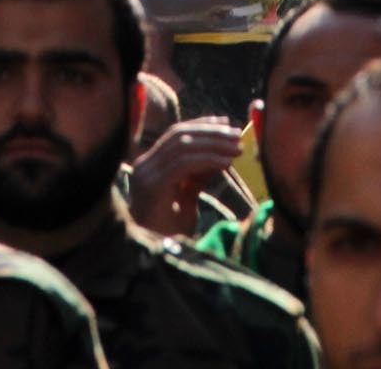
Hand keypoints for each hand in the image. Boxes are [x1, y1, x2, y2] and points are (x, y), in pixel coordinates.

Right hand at [127, 118, 244, 237]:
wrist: (152, 258)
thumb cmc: (168, 232)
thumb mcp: (185, 198)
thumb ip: (196, 176)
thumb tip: (218, 157)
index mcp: (149, 165)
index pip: (175, 134)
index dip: (201, 125)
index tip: (225, 123)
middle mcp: (144, 165)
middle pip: (179, 134)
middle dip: (210, 131)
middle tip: (236, 134)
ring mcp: (146, 174)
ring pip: (182, 145)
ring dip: (213, 143)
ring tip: (236, 147)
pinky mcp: (153, 186)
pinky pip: (184, 164)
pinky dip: (208, 159)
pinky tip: (226, 163)